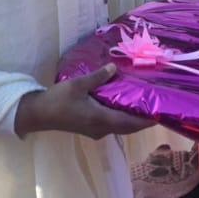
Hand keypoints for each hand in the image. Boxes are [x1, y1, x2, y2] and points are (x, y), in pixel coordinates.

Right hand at [14, 64, 154, 139]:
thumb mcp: (77, 85)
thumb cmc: (57, 100)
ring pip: (120, 128)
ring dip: (133, 121)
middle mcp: (101, 128)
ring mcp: (95, 130)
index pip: (129, 123)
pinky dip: (123, 119)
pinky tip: (125, 107)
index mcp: (100, 119)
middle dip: (143, 121)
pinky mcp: (90, 128)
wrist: (38, 115)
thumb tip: (113, 67)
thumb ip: (97, 77)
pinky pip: (112, 125)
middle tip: (158, 109)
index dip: (146, 120)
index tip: (160, 115)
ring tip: (146, 107)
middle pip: (128, 128)